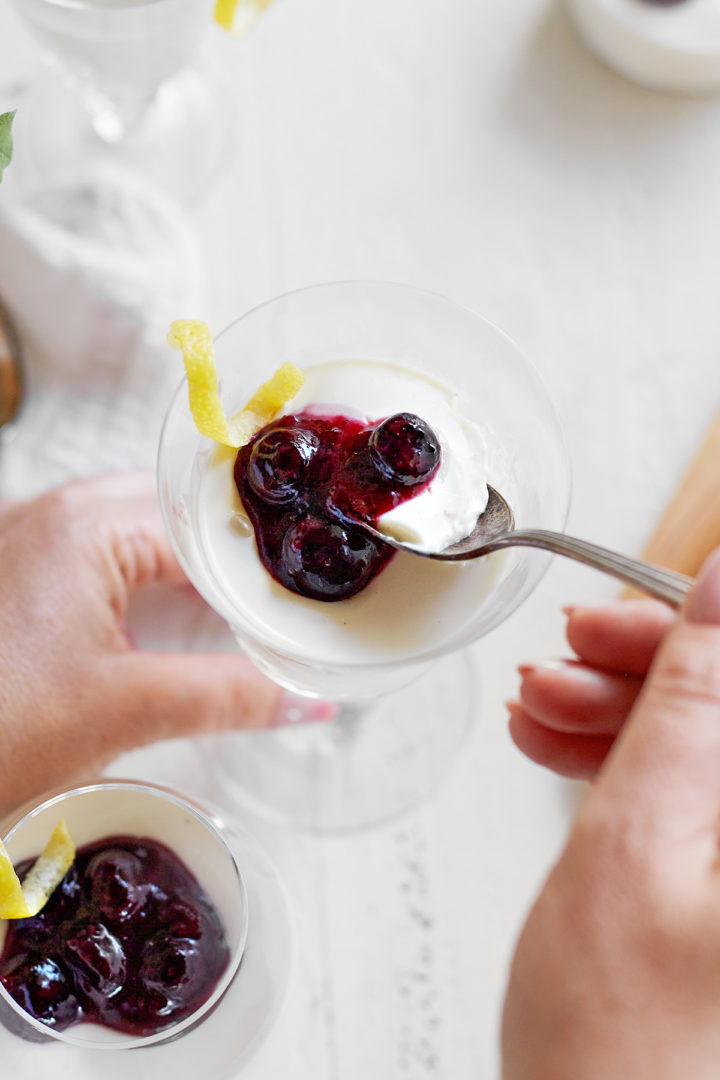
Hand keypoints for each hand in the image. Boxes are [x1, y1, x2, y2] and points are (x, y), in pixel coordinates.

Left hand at [0, 472, 323, 817]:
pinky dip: (143, 577)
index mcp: (86, 525)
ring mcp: (28, 537)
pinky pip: (99, 552)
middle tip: (278, 602)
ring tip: (236, 611)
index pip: (205, 521)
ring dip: (185, 564)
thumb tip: (310, 704)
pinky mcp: (16, 572)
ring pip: (135, 529)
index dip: (260, 559)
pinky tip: (167, 618)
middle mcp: (55, 511)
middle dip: (227, 554)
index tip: (303, 596)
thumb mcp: (125, 711)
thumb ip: (228, 697)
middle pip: (172, 511)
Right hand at [502, 550, 719, 1079]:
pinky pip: (707, 800)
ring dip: (634, 714)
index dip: (696, 628)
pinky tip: (570, 750)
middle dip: (654, 670)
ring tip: (542, 712)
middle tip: (564, 657)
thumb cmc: (620, 1063)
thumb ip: (690, 704)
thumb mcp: (635, 845)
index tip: (613, 614)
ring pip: (716, 750)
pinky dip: (641, 767)